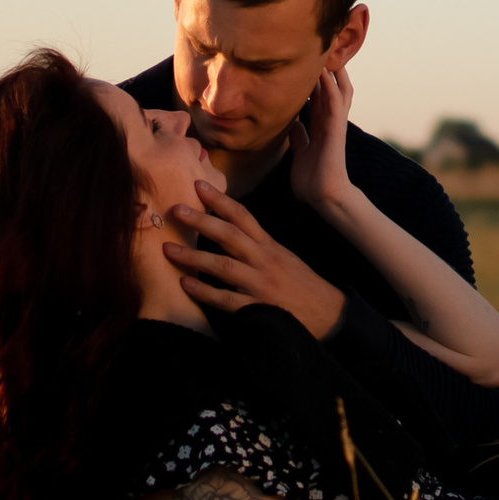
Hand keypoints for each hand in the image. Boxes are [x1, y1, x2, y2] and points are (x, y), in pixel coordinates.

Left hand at [164, 186, 345, 337]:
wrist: (329, 313)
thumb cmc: (302, 284)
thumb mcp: (283, 257)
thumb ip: (258, 245)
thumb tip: (229, 232)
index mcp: (270, 246)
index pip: (243, 216)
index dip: (220, 200)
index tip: (199, 186)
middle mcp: (265, 260)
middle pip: (230, 235)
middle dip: (202, 221)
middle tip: (176, 209)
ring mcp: (261, 284)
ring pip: (224, 266)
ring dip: (194, 257)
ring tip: (169, 249)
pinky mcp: (259, 308)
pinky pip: (227, 299)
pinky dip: (205, 292)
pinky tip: (186, 285)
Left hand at [288, 65, 356, 220]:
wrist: (322, 197)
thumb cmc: (312, 179)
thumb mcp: (300, 152)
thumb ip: (299, 137)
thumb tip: (293, 123)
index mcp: (321, 126)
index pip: (320, 95)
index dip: (316, 77)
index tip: (306, 58)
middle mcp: (329, 121)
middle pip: (332, 87)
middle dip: (328, 68)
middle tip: (324, 46)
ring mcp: (335, 124)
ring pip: (338, 90)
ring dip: (333, 72)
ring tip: (328, 50)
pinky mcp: (336, 130)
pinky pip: (336, 104)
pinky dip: (332, 87)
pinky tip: (326, 73)